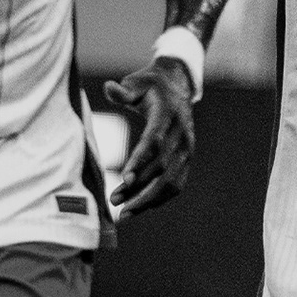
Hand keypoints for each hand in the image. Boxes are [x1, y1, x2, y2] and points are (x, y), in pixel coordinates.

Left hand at [104, 58, 195, 218]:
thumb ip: (123, 90)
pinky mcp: (187, 160)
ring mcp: (187, 150)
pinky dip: (159, 199)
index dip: (141, 161)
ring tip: (124, 214)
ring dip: (148, 200)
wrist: (179, 88)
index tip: (124, 178)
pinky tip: (138, 208)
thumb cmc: (150, 86)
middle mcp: (182, 135)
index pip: (154, 141)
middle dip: (138, 187)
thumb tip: (110, 88)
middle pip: (161, 168)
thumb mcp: (137, 82)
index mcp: (168, 115)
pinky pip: (176, 185)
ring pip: (171, 182)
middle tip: (113, 200)